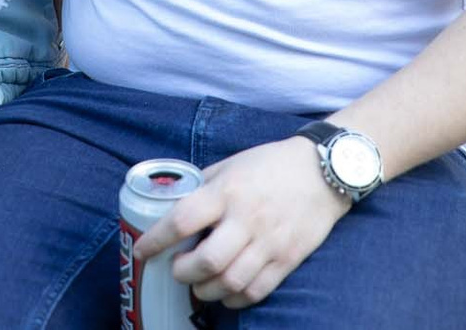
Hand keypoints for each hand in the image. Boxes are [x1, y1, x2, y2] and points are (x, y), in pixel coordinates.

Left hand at [134, 138, 350, 309]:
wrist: (323, 171)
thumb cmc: (270, 165)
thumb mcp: (230, 165)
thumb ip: (203, 188)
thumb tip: (171, 207)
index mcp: (227, 192)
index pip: (182, 220)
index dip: (156, 240)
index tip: (142, 250)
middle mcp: (246, 219)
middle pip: (206, 261)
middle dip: (182, 272)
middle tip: (176, 269)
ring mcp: (269, 242)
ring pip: (230, 282)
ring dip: (206, 290)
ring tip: (199, 283)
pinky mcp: (287, 259)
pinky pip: (256, 291)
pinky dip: (234, 298)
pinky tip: (225, 291)